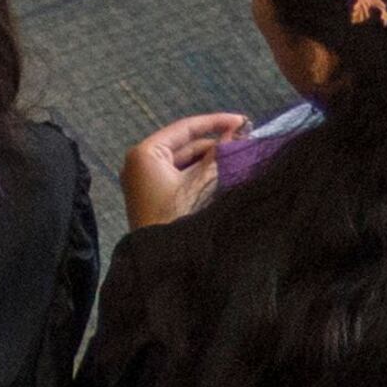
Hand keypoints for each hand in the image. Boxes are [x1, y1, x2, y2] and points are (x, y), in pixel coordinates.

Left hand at [121, 113, 247, 229]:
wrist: (159, 266)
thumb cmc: (174, 221)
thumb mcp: (200, 185)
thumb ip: (219, 156)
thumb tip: (239, 131)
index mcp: (145, 154)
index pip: (185, 129)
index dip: (216, 123)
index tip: (242, 121)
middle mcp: (141, 164)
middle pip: (186, 146)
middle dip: (216, 146)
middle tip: (246, 142)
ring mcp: (146, 182)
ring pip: (185, 164)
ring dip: (211, 162)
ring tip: (240, 160)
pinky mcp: (154, 198)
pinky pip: (181, 179)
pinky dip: (201, 177)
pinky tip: (224, 176)